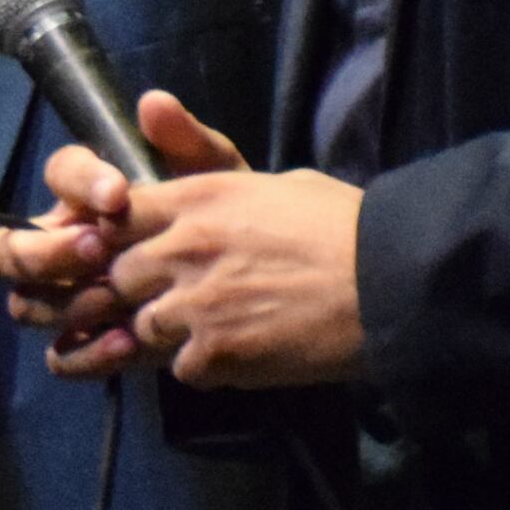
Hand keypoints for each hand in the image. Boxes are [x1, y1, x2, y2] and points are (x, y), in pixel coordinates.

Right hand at [0, 89, 250, 372]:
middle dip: (43, 252)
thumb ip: (187, 142)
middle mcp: (61, 245)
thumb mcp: (215, 179)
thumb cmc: (221, 220)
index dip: (78, 183)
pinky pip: (60, 355)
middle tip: (95, 251)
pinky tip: (128, 343)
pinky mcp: (86, 343)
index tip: (117, 196)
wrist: (250, 280)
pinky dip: (86, 351)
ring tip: (116, 301)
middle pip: (7, 250)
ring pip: (25, 304)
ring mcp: (65, 298)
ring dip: (65, 302)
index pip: (58, 174)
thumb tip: (153, 104)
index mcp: (87, 196)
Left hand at [23, 88, 361, 388]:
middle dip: (138, 293)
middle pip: (117, 277)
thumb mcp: (276, 182)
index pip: (115, 216)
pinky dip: (205, 368)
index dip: (115, 239)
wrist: (394, 283)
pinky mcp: (215, 353)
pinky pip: (181, 369)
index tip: (129, 252)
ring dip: (169, 335)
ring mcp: (196, 304)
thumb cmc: (344, 227)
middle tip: (171, 300)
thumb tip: (172, 140)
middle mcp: (185, 247)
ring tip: (212, 330)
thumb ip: (212, 171)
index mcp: (198, 198)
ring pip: (141, 328)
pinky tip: (240, 355)